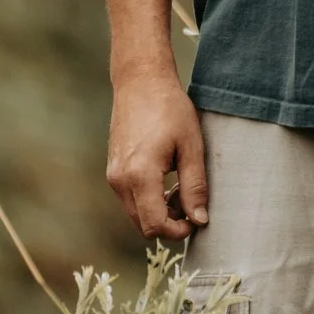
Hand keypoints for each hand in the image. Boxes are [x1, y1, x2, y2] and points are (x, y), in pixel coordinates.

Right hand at [106, 71, 208, 239]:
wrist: (141, 82)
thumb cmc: (170, 109)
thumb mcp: (191, 146)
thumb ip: (195, 186)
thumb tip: (200, 220)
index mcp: (140, 175)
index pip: (154, 225)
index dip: (178, 231)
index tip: (196, 220)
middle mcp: (120, 180)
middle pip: (143, 225)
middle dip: (169, 223)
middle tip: (191, 202)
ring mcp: (113, 176)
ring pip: (135, 213)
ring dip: (158, 211)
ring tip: (180, 186)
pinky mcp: (113, 170)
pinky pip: (129, 198)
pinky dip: (148, 199)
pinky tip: (166, 178)